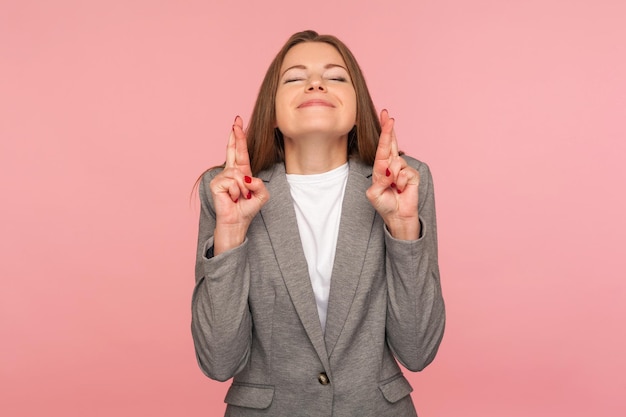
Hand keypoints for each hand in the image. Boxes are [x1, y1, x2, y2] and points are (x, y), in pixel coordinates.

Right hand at [209, 116, 268, 253]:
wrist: (237, 222)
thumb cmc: (247, 208)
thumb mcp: (262, 195)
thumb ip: (259, 183)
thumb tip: (246, 177)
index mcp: (242, 172)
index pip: (240, 152)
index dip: (239, 137)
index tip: (237, 123)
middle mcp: (231, 172)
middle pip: (233, 150)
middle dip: (235, 135)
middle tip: (236, 121)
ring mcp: (222, 177)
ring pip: (239, 174)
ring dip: (243, 189)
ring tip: (240, 197)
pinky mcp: (216, 184)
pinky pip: (232, 182)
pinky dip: (237, 192)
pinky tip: (233, 198)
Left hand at [366, 110, 419, 239]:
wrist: (397, 216)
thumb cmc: (384, 204)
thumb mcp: (374, 193)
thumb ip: (379, 179)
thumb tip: (388, 169)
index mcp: (381, 166)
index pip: (382, 146)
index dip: (384, 132)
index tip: (385, 117)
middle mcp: (392, 164)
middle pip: (391, 144)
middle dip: (389, 130)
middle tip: (388, 116)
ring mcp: (403, 169)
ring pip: (396, 163)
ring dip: (392, 177)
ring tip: (393, 187)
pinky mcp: (413, 175)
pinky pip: (405, 172)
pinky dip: (400, 182)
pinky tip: (401, 189)